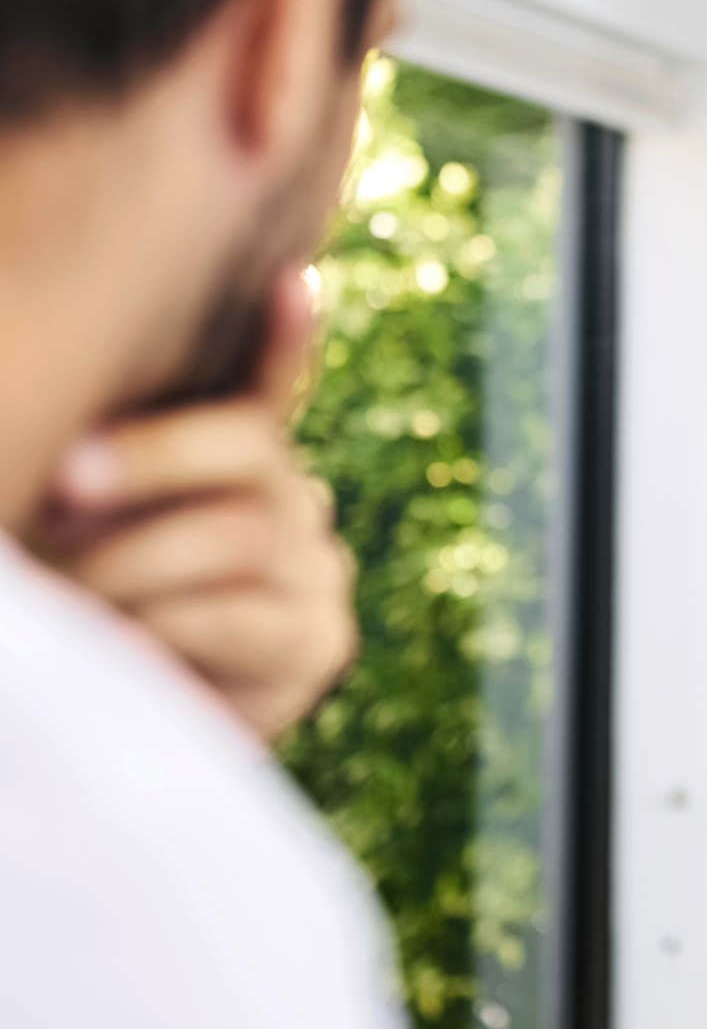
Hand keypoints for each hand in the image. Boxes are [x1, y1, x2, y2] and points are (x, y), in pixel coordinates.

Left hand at [34, 270, 357, 739]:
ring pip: (240, 531)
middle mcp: (289, 500)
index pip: (268, 387)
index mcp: (231, 465)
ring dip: (133, 568)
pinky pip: (246, 615)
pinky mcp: (320, 641)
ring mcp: (316, 568)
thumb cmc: (81, 624)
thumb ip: (96, 476)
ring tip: (71, 606)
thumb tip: (100, 428)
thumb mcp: (80, 540)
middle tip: (62, 489)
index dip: (285, 338)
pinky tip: (129, 647)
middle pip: (250, 447)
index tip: (292, 283)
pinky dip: (172, 630)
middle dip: (149, 459)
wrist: (124, 749)